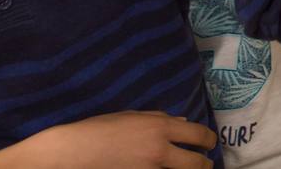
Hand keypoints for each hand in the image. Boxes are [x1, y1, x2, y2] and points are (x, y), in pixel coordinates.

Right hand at [0, 112, 215, 168]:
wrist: (70, 153)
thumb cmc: (98, 129)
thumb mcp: (130, 116)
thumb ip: (159, 119)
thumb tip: (182, 120)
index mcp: (160, 127)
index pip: (198, 134)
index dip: (209, 140)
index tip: (210, 143)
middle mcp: (160, 150)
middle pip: (196, 163)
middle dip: (204, 165)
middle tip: (206, 164)